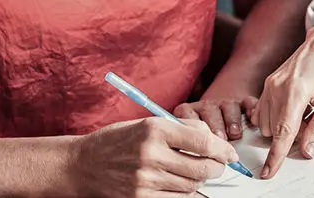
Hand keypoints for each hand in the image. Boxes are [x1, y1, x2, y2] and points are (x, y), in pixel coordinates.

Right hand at [68, 116, 237, 196]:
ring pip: (190, 186)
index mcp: (155, 130)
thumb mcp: (148, 123)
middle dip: (216, 167)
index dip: (222, 148)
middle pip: (200, 167)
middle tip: (219, 165)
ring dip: (200, 181)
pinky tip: (185, 187)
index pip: (201, 140)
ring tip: (197, 173)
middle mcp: (151, 154)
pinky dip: (186, 195)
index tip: (230, 152)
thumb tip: (211, 136)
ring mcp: (145, 180)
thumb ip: (180, 128)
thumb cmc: (118, 140)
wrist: (83, 164)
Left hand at [173, 97, 257, 142]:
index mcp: (190, 113)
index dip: (197, 133)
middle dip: (215, 128)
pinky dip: (250, 108)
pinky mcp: (242, 101)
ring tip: (234, 133)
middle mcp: (207, 106)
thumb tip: (192, 172)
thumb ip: (189, 149)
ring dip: (231, 121)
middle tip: (219, 141)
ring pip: (228, 107)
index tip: (200, 146)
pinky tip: (251, 116)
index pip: (190, 119)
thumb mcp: (190, 139)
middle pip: (210, 113)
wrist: (220, 111)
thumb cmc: (203, 134)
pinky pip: (247, 102)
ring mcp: (225, 102)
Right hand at [252, 22, 313, 177]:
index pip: (283, 132)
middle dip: (291, 134)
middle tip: (313, 117)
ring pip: (267, 123)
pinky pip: (264, 111)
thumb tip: (307, 152)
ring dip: (283, 126)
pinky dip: (277, 116)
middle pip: (275, 130)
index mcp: (296, 90)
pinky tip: (295, 105)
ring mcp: (270, 83)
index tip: (268, 173)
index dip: (276, 156)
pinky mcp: (268, 82)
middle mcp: (277, 86)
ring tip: (306, 109)